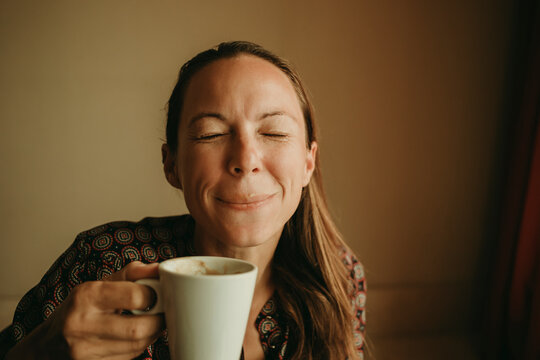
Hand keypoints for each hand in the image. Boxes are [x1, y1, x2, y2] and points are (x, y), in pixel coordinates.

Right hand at [6, 261, 164, 359]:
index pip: (135, 296)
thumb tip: (159, 268)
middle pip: (138, 328)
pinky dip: (139, 347)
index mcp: (86, 297)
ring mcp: (84, 352)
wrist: (48, 345)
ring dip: (151, 334)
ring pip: (137, 346)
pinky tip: (135, 338)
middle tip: (160, 312)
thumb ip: (131, 274)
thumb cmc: (79, 309)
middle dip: (158, 320)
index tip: (156, 294)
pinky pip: (129, 358)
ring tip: (150, 323)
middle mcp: (82, 325)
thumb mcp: (100, 285)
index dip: (154, 295)